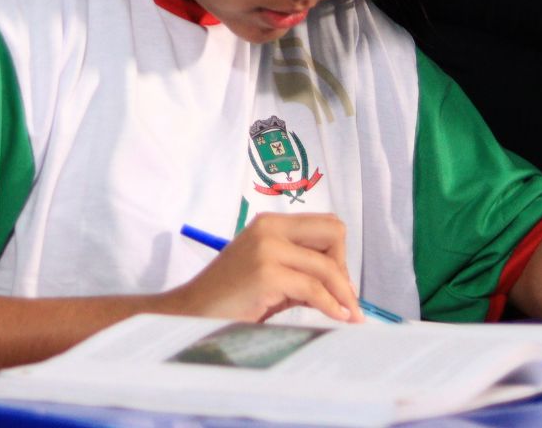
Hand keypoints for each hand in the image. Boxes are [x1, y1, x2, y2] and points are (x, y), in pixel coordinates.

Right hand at [154, 213, 360, 323]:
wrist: (190, 312)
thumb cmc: (229, 298)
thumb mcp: (268, 272)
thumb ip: (299, 268)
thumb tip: (342, 284)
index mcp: (270, 223)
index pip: (326, 225)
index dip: (338, 254)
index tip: (337, 283)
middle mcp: (269, 228)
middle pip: (334, 234)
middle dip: (344, 268)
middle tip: (344, 297)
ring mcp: (267, 249)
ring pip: (327, 266)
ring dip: (344, 294)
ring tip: (351, 315)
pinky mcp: (266, 274)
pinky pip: (315, 290)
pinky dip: (332, 306)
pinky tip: (338, 317)